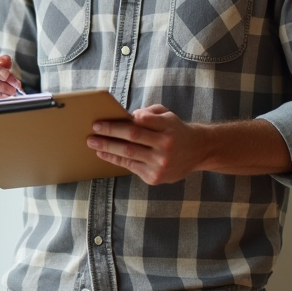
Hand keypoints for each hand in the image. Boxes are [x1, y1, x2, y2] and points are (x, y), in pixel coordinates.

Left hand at [86, 104, 209, 184]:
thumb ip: (149, 113)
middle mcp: (166, 146)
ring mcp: (161, 163)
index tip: (102, 120)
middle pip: (132, 138)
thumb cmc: (175, 130)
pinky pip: (130, 167)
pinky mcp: (156, 177)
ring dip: (107, 148)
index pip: (142, 122)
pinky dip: (115, 159)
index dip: (121, 122)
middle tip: (93, 130)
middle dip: (109, 134)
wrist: (198, 151)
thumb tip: (128, 117)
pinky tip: (104, 154)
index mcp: (168, 127)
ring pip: (129, 154)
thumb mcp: (167, 115)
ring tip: (93, 143)